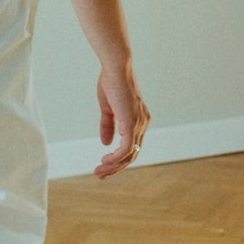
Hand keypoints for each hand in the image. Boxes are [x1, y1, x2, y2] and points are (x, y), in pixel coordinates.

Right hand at [95, 64, 150, 178]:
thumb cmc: (112, 83)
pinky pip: (127, 148)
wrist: (116, 69)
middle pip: (133, 154)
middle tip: (100, 175)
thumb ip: (108, 126)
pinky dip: (116, 158)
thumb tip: (106, 144)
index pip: (132, 146)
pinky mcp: (131, 123)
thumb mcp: (108, 109)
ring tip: (100, 171)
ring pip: (130, 154)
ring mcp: (139, 124)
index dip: (118, 159)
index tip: (103, 166)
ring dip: (114, 166)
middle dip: (116, 167)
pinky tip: (106, 160)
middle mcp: (143, 124)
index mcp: (139, 120)